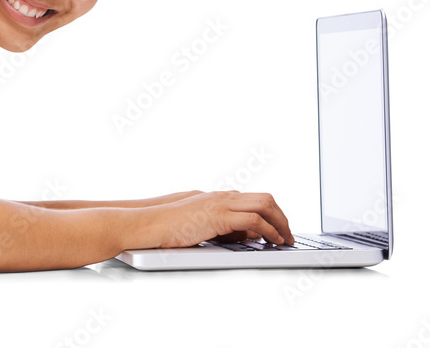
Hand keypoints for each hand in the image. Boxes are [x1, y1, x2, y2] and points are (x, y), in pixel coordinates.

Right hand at [153, 190, 293, 248]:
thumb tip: (247, 235)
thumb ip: (224, 228)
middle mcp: (222, 197)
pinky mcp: (218, 216)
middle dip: (282, 217)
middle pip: (265, 198)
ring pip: (265, 204)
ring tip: (286, 239)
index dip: (272, 213)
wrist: (149, 224)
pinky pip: (254, 219)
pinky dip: (269, 230)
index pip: (254, 199)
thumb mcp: (201, 226)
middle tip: (288, 235)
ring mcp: (221, 204)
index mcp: (217, 198)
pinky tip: (273, 240)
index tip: (279, 228)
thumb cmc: (168, 227)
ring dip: (281, 223)